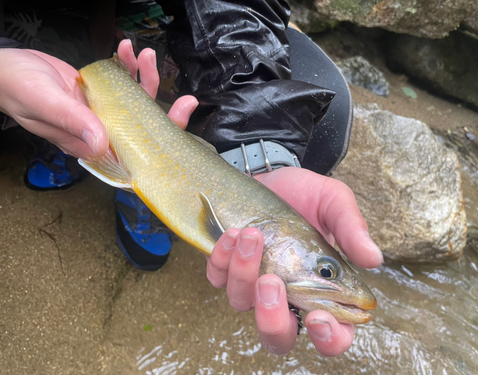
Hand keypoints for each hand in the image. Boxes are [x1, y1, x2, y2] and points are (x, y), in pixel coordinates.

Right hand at [0, 40, 196, 157]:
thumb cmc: (15, 87)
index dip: (158, 143)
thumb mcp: (43, 102)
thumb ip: (72, 122)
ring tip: (145, 56)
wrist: (2, 67)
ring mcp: (100, 112)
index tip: (179, 125)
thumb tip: (101, 144)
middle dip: (166, 114)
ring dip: (146, 80)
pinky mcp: (98, 93)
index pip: (131, 152)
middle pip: (141, 129)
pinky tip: (128, 52)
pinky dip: (128, 67)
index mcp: (88, 144)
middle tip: (187, 100)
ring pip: (135, 103)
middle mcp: (99, 131)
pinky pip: (121, 84)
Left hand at [206, 167, 382, 355]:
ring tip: (253, 235)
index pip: (332, 334)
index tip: (319, 315)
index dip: (328, 338)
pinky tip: (234, 233)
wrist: (272, 174)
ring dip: (244, 272)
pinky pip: (217, 278)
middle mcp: (286, 295)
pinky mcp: (226, 267)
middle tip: (273, 281)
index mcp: (322, 289)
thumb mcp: (334, 203)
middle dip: (271, 319)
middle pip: (277, 337)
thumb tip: (373, 258)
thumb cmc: (306, 194)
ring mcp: (253, 284)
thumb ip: (351, 229)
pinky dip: (223, 258)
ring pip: (241, 303)